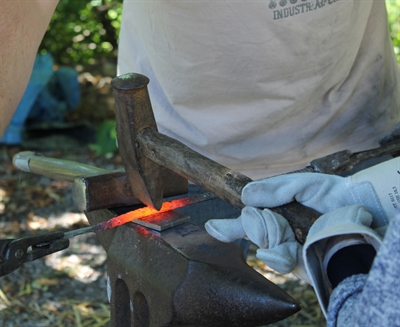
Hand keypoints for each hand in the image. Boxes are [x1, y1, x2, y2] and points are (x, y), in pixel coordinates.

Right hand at [206, 158, 396, 281]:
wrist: (368, 211)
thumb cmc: (339, 196)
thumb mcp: (306, 185)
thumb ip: (276, 188)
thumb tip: (245, 195)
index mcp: (279, 213)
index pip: (249, 221)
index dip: (229, 226)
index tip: (211, 226)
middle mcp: (282, 233)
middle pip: (252, 233)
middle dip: (255, 224)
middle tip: (266, 218)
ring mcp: (291, 250)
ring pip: (264, 247)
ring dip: (271, 235)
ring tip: (291, 229)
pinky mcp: (301, 266)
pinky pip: (279, 261)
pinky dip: (278, 254)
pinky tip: (287, 248)